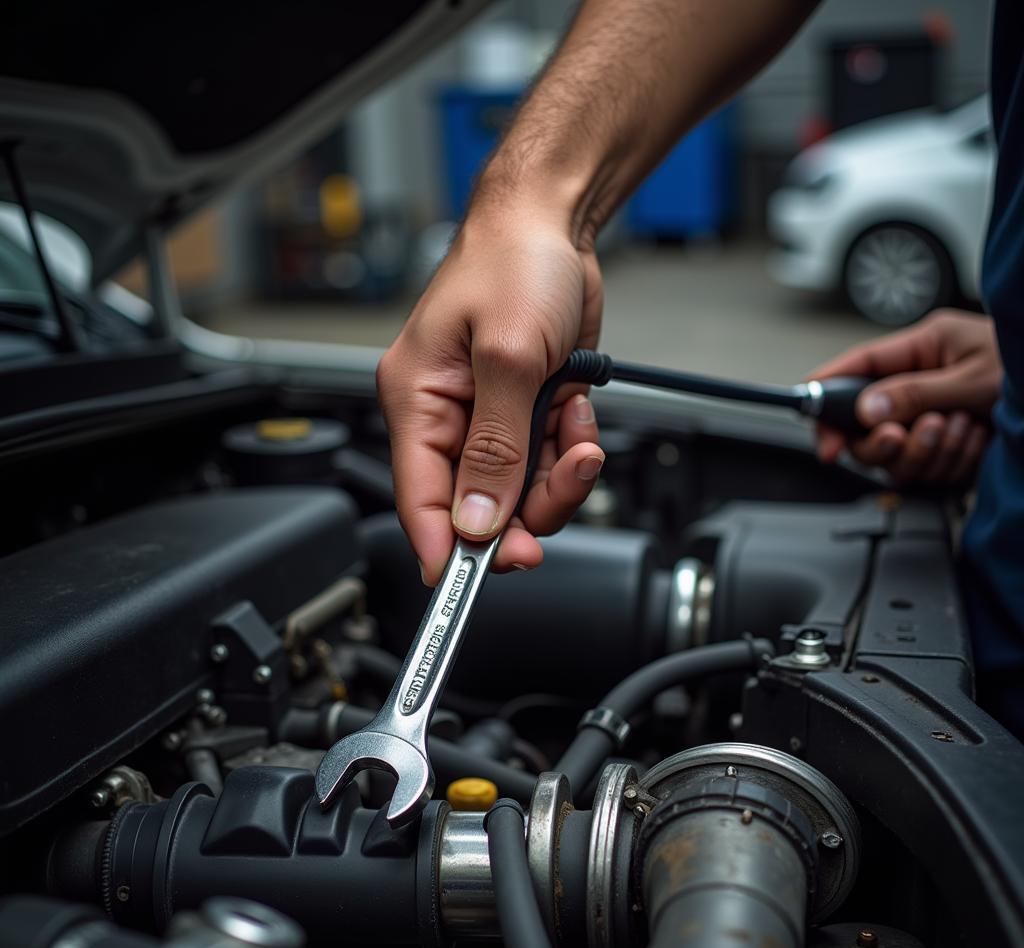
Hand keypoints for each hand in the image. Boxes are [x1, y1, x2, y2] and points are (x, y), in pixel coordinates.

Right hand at [377, 207, 605, 584]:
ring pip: (518, 494)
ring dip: (557, 477)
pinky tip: (574, 410)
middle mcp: (449, 419)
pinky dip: (570, 450)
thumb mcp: (508, 355)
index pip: (417, 499)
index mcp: (418, 402)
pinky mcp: (524, 414)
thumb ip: (494, 447)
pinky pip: (548, 464)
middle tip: (557, 494)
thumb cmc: (514, 262)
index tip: (467, 587)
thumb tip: (476, 520)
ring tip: (576, 437)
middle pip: (475, 508)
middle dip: (522, 512)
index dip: (443, 549)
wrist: (555, 225)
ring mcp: (489, 420)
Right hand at [811, 309, 1001, 484]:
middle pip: (864, 426)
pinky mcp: (947, 446)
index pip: (851, 372)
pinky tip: (976, 440)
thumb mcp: (974, 374)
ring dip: (928, 450)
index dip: (824, 401)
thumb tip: (868, 408)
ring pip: (897, 455)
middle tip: (902, 436)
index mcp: (918, 349)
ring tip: (961, 427)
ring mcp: (931, 416)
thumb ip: (915, 391)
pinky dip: (952, 462)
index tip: (823, 437)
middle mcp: (918, 384)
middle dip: (883, 440)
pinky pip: (928, 470)